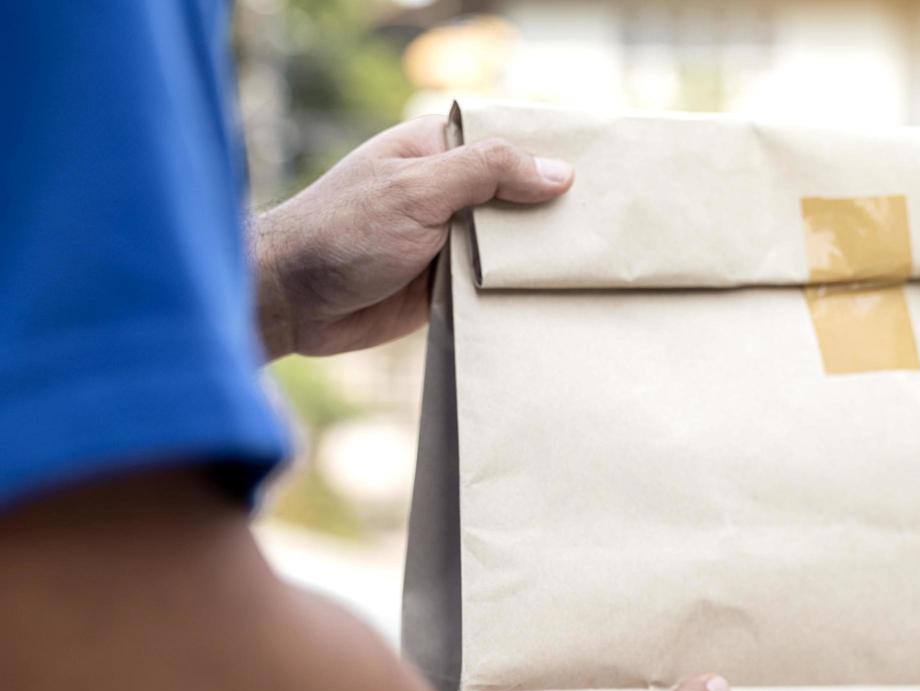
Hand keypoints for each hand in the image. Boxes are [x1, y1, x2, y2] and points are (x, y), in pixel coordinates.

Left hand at [253, 116, 573, 358]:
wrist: (292, 301)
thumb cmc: (341, 231)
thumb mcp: (418, 190)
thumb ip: (486, 174)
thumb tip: (559, 172)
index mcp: (439, 149)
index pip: (511, 141)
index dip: (553, 154)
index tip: (601, 172)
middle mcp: (449, 192)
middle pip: (520, 196)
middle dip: (555, 212)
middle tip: (609, 225)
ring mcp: (449, 239)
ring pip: (512, 244)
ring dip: (540, 257)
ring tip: (596, 263)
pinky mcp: (448, 284)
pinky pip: (495, 284)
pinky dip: (518, 292)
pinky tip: (556, 297)